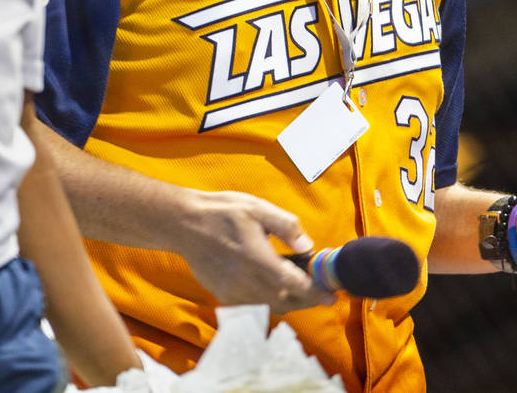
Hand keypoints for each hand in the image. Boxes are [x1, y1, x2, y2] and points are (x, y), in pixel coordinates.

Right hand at [175, 189, 334, 313]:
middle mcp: (249, 284)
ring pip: (270, 306)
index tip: (332, 295)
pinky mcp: (224, 297)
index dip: (317, 293)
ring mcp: (235, 294)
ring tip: (300, 289)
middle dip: (307, 300)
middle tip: (321, 294)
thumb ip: (286, 226)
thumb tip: (308, 245)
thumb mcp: (258, 208)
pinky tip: (271, 286)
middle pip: (287, 302)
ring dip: (288, 301)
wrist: (184, 224)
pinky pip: (254, 305)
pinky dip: (268, 300)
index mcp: (260, 262)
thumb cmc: (223, 212)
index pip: (297, 287)